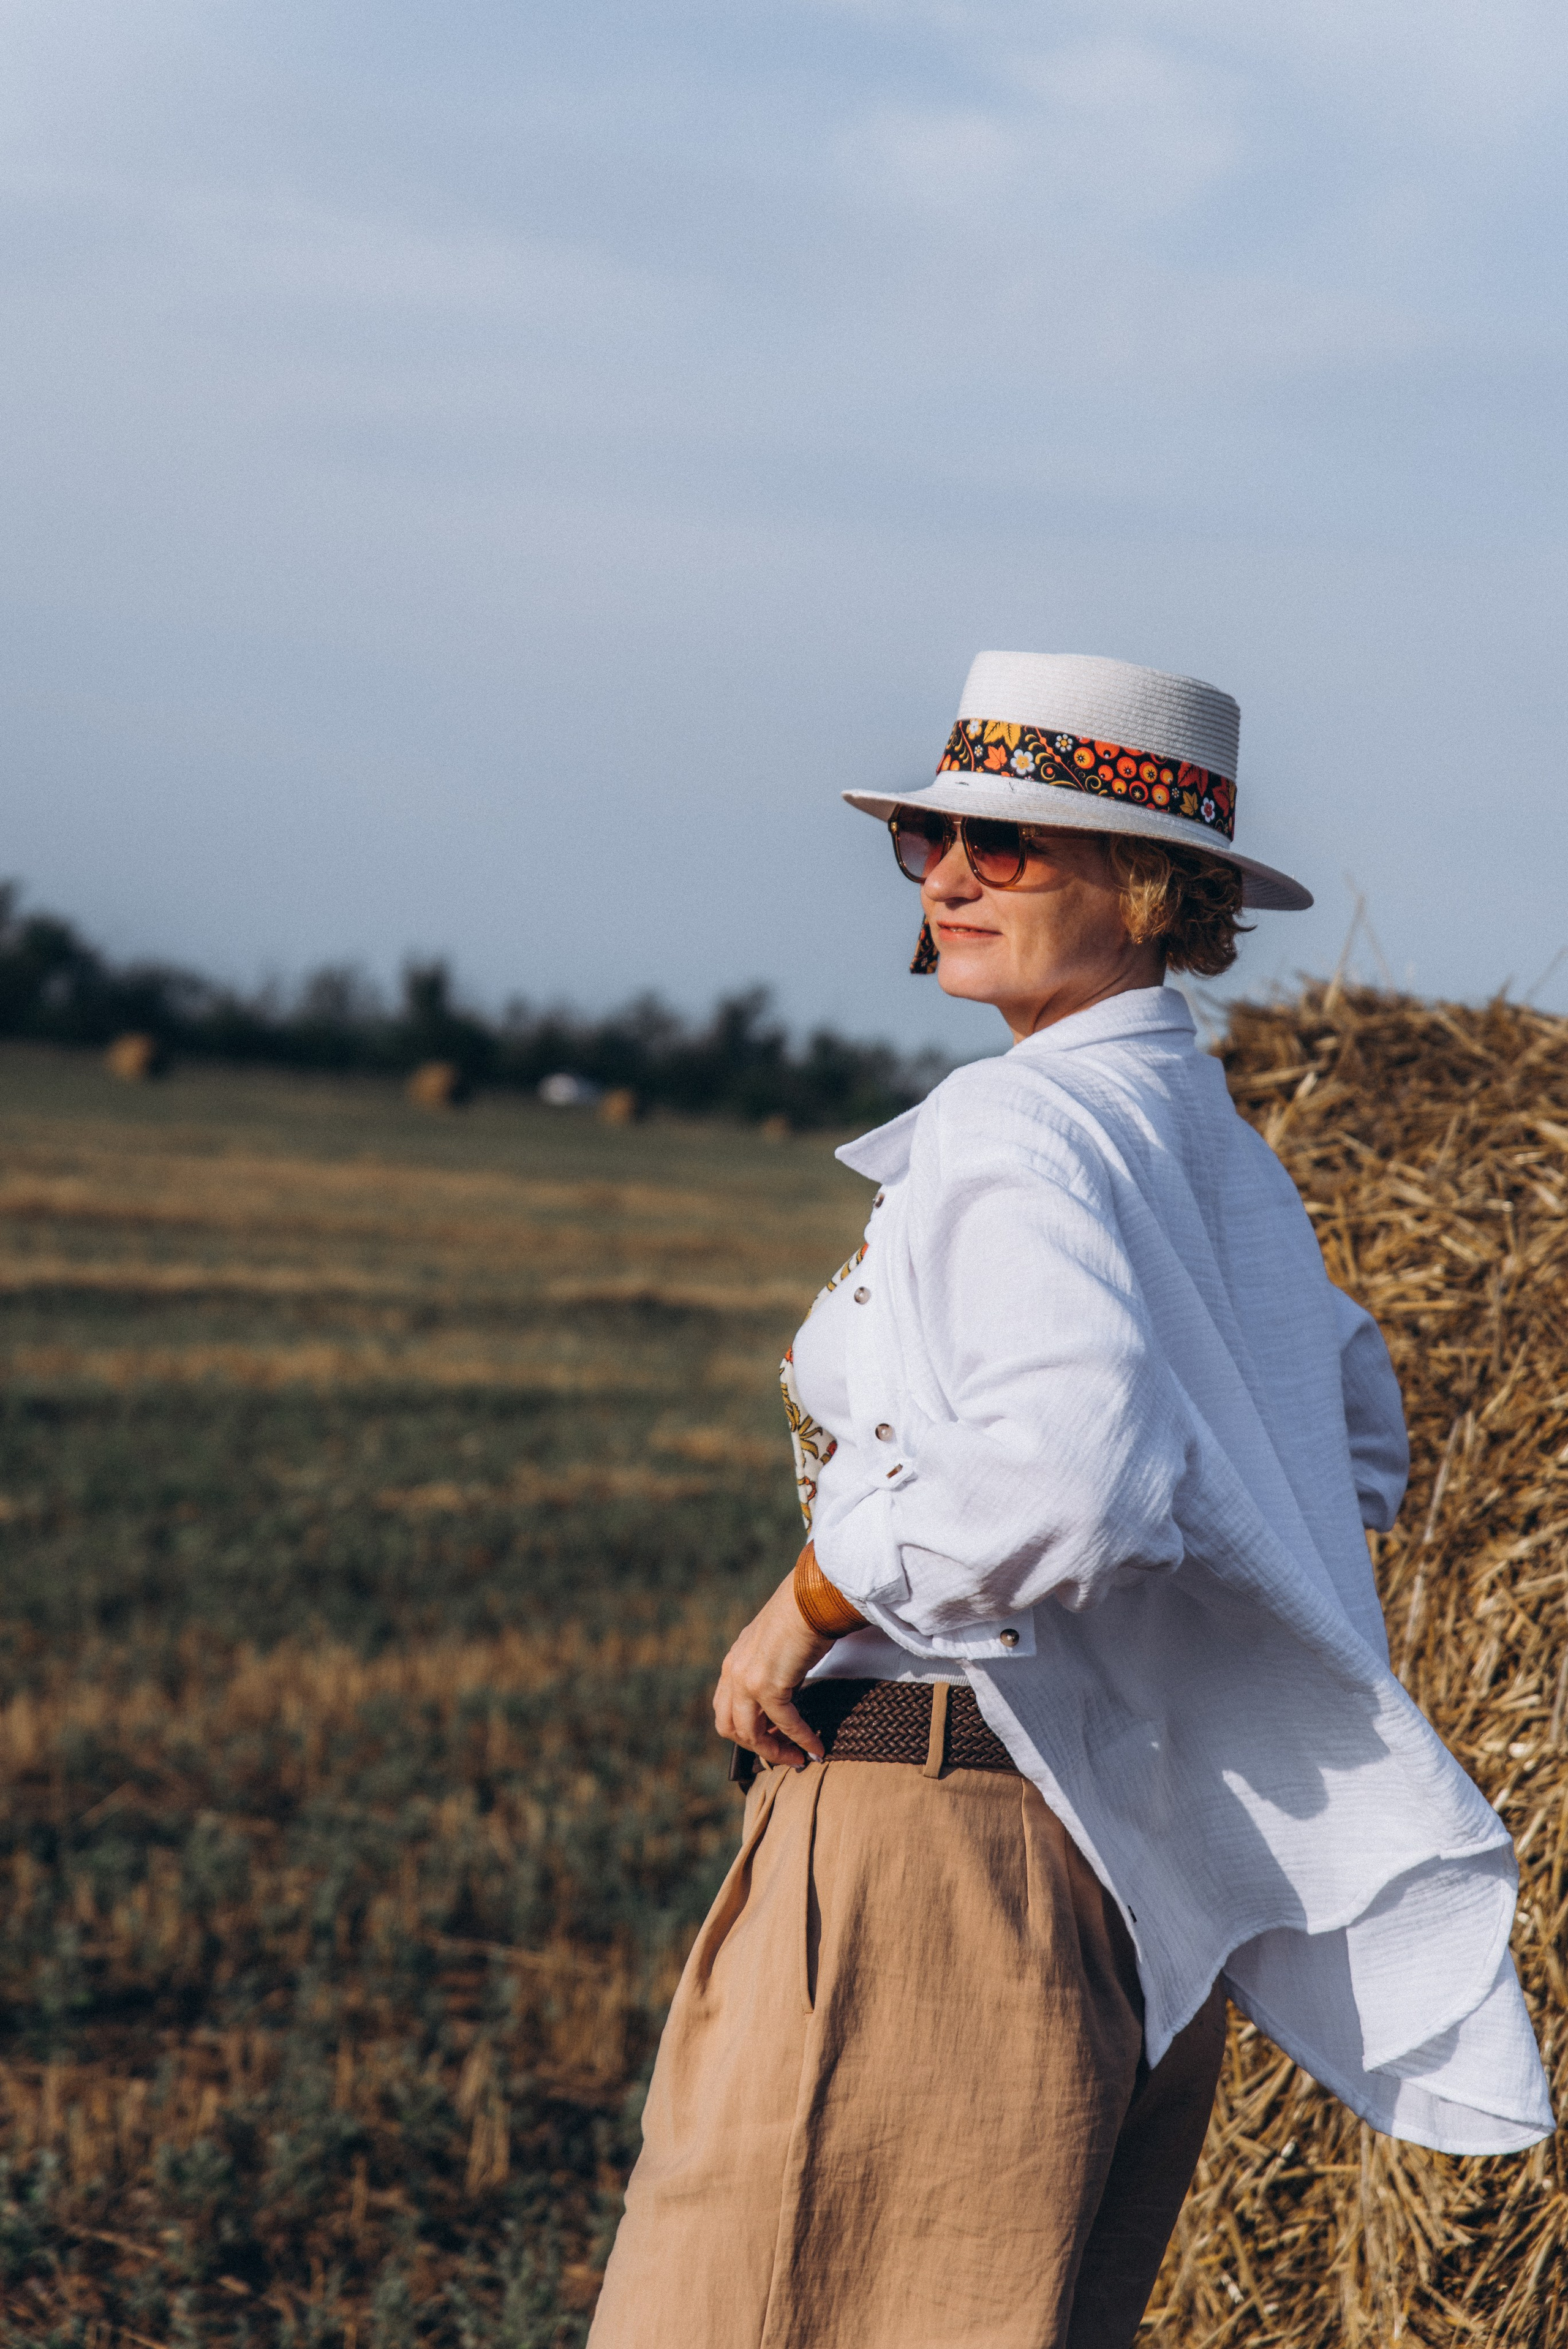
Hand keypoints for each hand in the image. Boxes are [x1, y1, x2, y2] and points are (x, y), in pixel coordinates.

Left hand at [714, 1570, 833, 1768]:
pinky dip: (800, 1739)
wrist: (812, 1598)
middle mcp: (733, 1671)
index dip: (746, 1732)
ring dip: (775, 1750)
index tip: (773, 1740)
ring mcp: (747, 1679)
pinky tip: (815, 1746)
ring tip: (797, 1758)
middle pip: (729, 1727)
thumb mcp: (775, 1646)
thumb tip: (786, 1695)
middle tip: (784, 1755)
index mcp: (733, 1662)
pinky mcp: (768, 1684)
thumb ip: (770, 1669)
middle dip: (756, 1747)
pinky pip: (783, 1723)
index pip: (726, 1709)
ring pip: (749, 1733)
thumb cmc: (803, 1616)